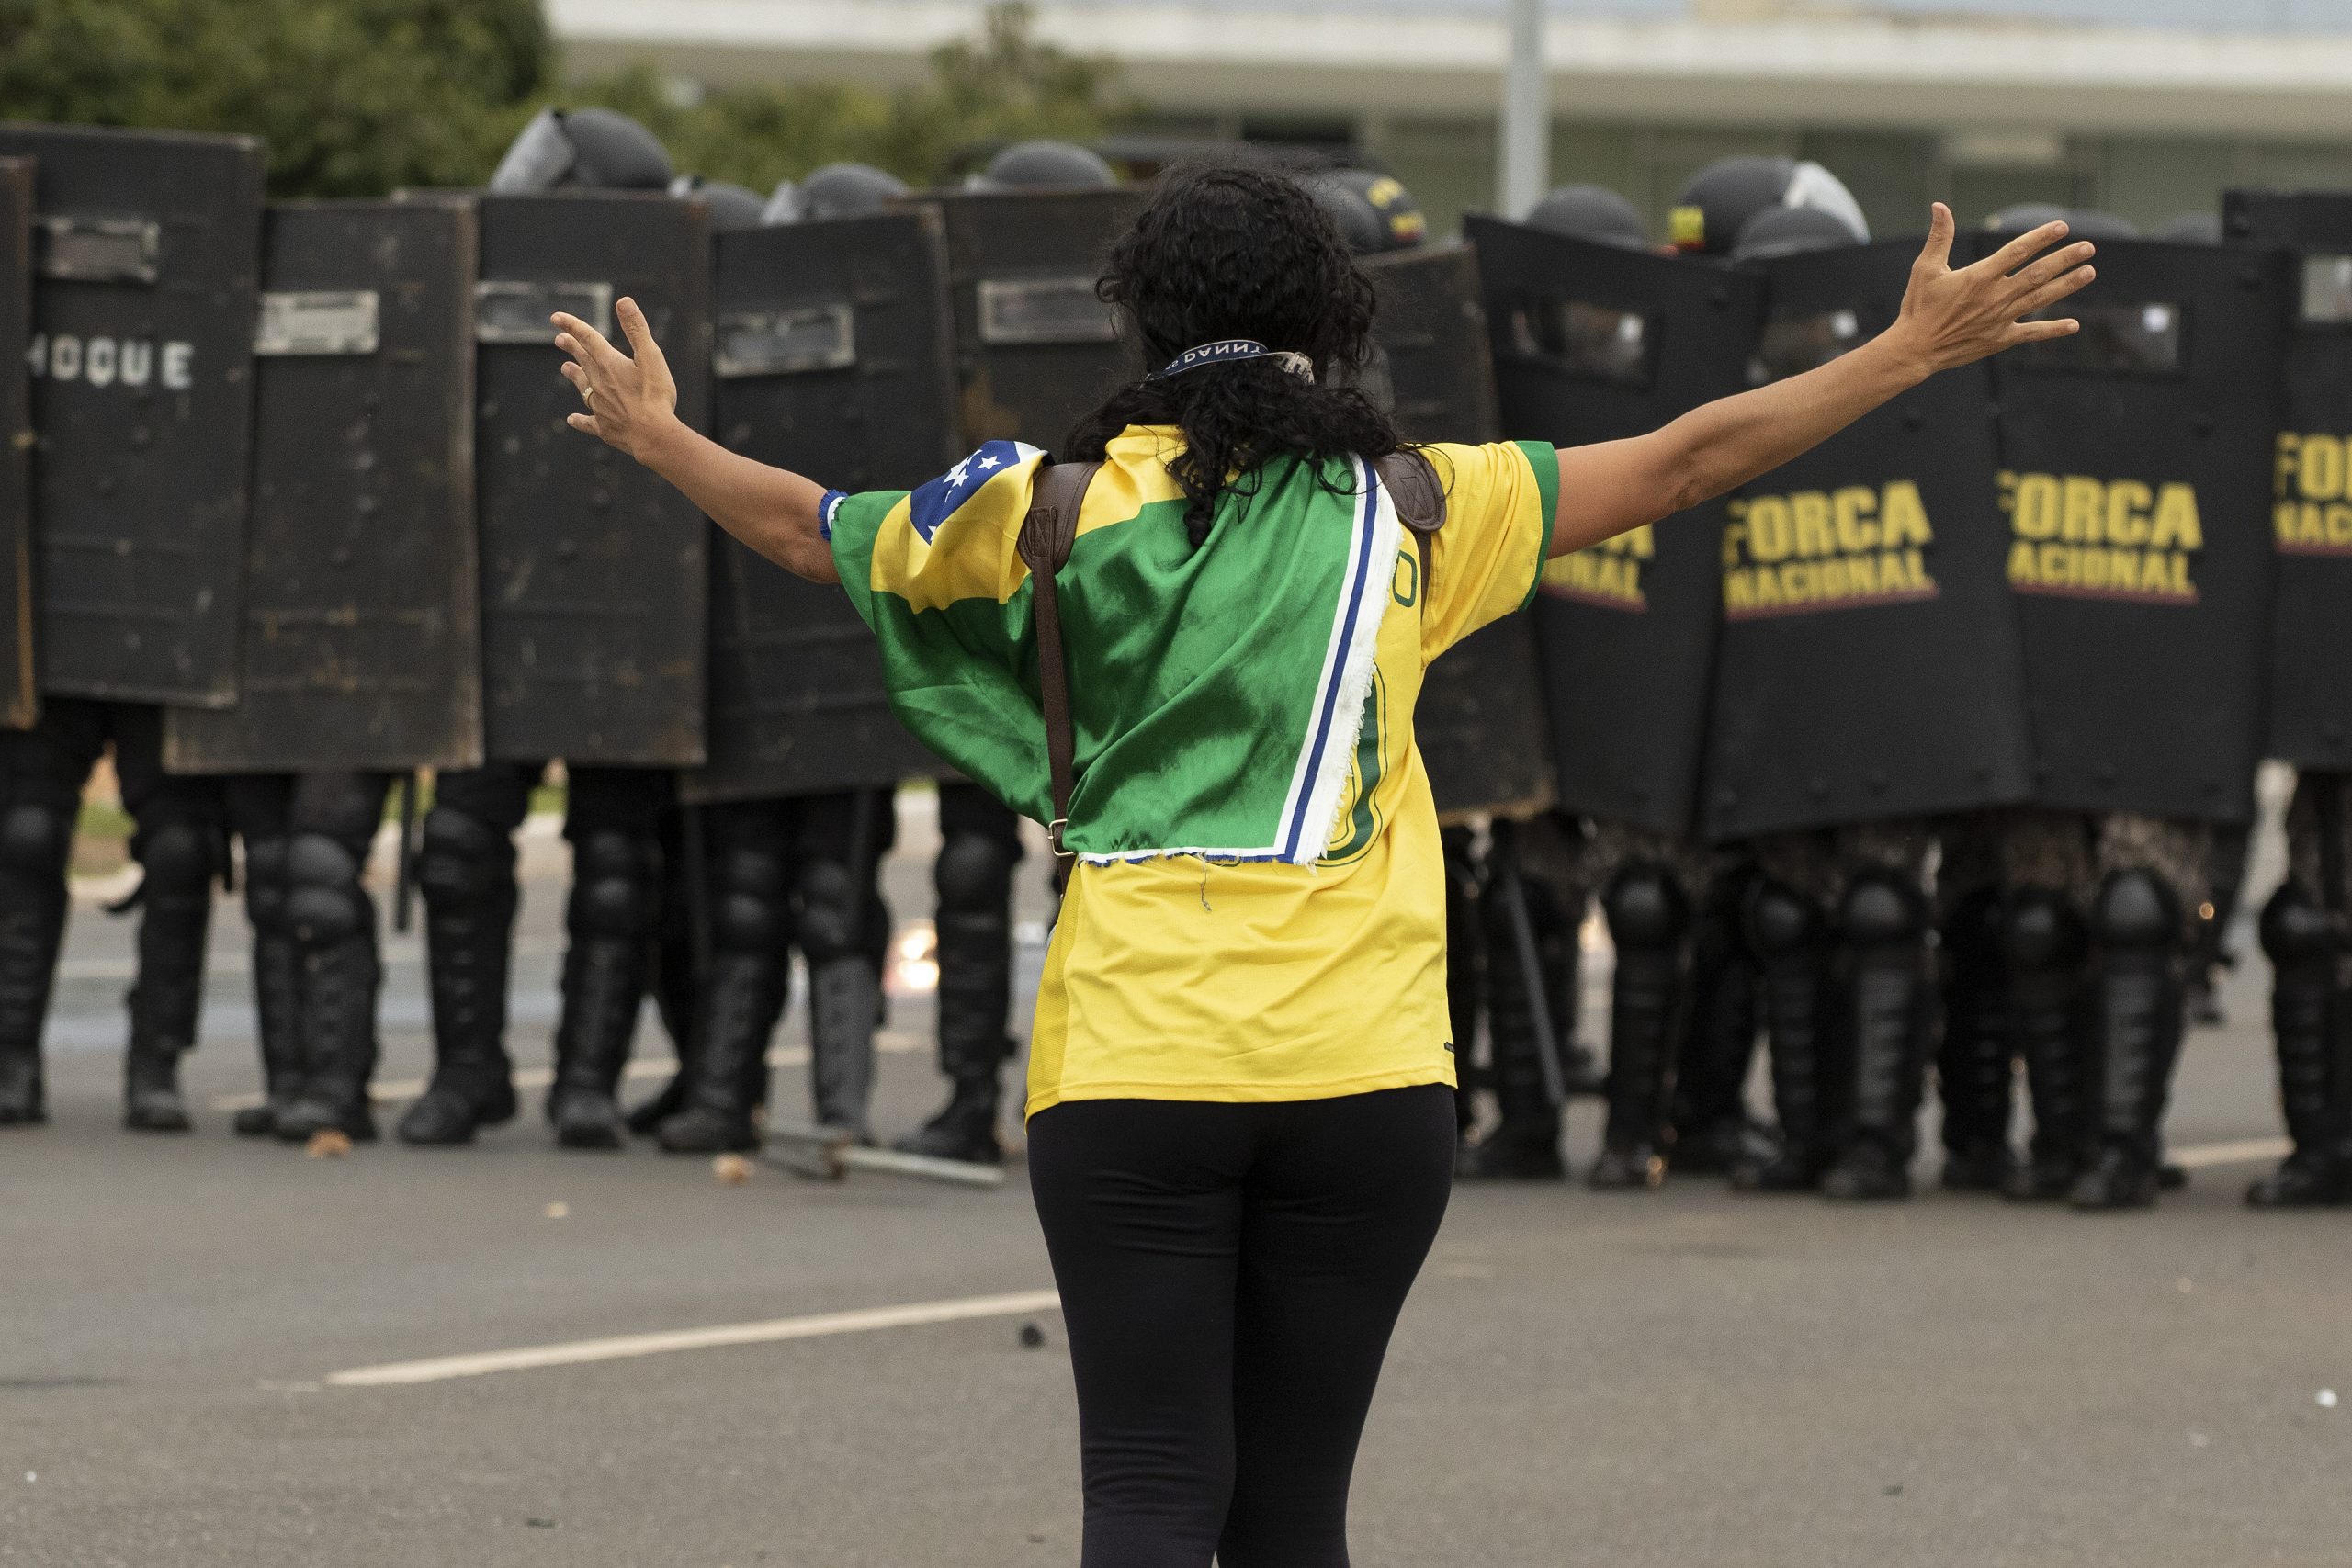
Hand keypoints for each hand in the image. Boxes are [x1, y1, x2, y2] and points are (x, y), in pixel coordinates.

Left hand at [553, 297, 678, 463]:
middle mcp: (599, 383)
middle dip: (571, 347)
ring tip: (565, 368)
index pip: (587, 338)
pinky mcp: (604, 427)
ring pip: (582, 387)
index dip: (571, 325)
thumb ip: (636, 329)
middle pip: (582, 360)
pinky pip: (587, 422)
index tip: (556, 317)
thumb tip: (623, 301)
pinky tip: (572, 419)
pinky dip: (579, 420)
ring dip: (573, 376)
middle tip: (559, 339)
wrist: (653, 435)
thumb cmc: (655, 395)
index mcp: (609, 363)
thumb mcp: (651, 357)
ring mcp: (599, 406)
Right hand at [1885, 203, 2096, 378]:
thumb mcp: (1925, 268)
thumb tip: (1939, 206)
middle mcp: (1994, 296)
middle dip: (2065, 259)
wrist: (1915, 349)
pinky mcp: (2000, 339)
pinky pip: (2031, 333)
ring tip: (2089, 271)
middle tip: (2088, 247)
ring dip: (2067, 285)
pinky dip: (2052, 330)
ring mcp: (2000, 319)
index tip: (2062, 227)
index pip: (2017, 252)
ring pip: (2040, 299)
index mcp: (1979, 277)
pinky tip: (2074, 325)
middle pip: (2037, 274)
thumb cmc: (1919, 307)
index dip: (2041, 238)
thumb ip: (1940, 237)